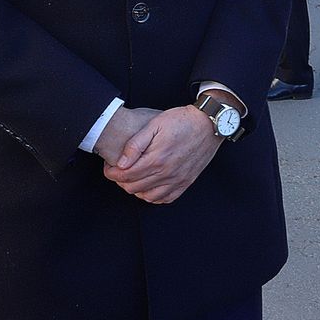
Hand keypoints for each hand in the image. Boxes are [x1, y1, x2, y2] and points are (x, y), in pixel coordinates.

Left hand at [103, 105, 223, 203]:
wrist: (209, 123)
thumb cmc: (182, 121)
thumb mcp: (154, 124)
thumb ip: (135, 144)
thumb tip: (121, 163)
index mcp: (156, 159)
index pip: (124, 176)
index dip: (111, 172)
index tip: (109, 166)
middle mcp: (167, 173)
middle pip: (132, 187)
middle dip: (120, 180)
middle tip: (120, 170)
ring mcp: (178, 180)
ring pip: (147, 196)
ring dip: (136, 189)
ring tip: (134, 177)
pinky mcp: (186, 182)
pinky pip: (165, 199)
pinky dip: (153, 195)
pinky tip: (150, 184)